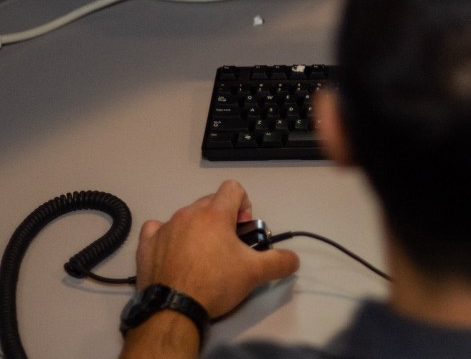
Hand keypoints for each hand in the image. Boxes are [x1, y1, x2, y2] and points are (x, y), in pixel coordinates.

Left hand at [133, 180, 299, 318]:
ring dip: (197, 228)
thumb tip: (294, 259)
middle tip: (227, 246)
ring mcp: (165, 227)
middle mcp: (189, 213)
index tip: (243, 228)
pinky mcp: (146, 245)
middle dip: (222, 218)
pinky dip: (166, 236)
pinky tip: (172, 251)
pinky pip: (157, 229)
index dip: (243, 204)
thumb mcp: (254, 274)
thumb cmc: (215, 284)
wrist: (172, 310)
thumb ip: (279, 262)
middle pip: (211, 202)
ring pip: (186, 216)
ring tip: (201, 256)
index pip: (233, 188)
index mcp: (215, 214)